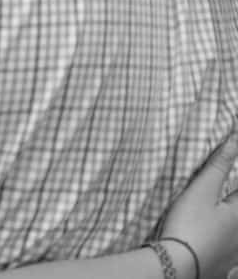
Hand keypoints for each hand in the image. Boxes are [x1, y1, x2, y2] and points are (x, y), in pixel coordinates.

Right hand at [161, 134, 237, 278]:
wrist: (177, 265)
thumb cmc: (189, 225)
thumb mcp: (201, 190)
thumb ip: (218, 165)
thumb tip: (235, 141)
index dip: (235, 175)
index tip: (233, 163)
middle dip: (232, 198)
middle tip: (224, 194)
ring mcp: (234, 254)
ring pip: (236, 234)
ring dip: (230, 221)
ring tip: (221, 214)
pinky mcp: (222, 266)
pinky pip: (233, 254)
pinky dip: (229, 246)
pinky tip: (220, 243)